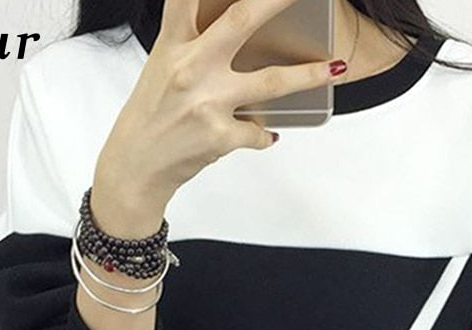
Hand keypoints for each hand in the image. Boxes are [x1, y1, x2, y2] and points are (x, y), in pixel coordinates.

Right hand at [93, 0, 348, 206]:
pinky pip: (259, 132)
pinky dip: (264, 134)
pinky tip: (265, 134)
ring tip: (336, 68)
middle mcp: (191, 68)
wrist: (136, 167)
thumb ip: (192, 41)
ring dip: (309, 75)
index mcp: (172, 44)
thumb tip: (234, 27)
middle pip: (242, 20)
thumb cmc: (150, 116)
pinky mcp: (220, 137)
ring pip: (272, 82)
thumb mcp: (162, 67)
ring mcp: (208, 103)